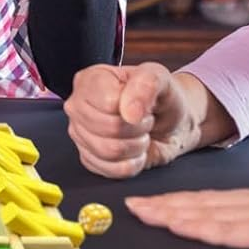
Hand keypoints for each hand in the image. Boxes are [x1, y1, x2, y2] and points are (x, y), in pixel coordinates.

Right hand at [64, 62, 202, 177]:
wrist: (169, 121)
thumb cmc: (160, 97)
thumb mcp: (160, 78)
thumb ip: (146, 85)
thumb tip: (129, 113)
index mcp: (90, 80)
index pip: (108, 102)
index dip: (133, 108)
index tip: (142, 104)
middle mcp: (78, 106)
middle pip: (108, 128)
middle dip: (138, 128)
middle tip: (145, 121)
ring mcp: (79, 133)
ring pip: (109, 150)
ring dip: (136, 146)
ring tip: (140, 135)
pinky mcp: (88, 157)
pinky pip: (110, 170)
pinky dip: (131, 164)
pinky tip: (134, 150)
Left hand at [124, 179, 248, 248]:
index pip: (219, 199)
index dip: (184, 201)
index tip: (156, 203)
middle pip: (206, 203)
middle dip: (167, 206)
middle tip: (132, 207)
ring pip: (213, 215)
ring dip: (176, 216)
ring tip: (147, 215)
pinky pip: (235, 232)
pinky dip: (206, 229)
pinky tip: (186, 229)